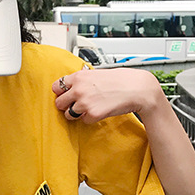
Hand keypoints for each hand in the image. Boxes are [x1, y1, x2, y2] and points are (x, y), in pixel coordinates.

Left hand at [51, 68, 165, 123]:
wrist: (138, 88)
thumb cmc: (121, 80)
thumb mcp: (97, 73)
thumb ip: (82, 79)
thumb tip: (70, 85)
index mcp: (79, 77)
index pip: (56, 87)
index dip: (61, 92)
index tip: (65, 95)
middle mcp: (79, 89)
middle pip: (59, 103)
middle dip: (66, 105)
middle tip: (76, 105)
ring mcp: (85, 103)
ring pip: (69, 115)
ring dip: (77, 114)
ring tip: (89, 108)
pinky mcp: (93, 115)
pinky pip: (83, 121)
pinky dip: (90, 119)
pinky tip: (99, 111)